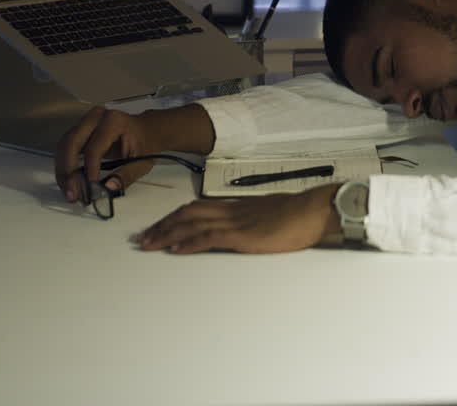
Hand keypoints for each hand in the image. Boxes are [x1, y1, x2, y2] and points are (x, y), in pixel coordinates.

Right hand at [54, 106, 158, 202]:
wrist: (146, 131)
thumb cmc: (146, 146)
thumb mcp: (143, 163)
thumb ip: (126, 175)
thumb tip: (107, 188)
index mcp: (114, 121)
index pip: (94, 148)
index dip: (89, 170)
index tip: (89, 190)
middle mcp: (95, 117)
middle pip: (71, 144)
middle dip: (67, 172)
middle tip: (72, 195)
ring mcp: (85, 121)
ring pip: (64, 146)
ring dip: (62, 171)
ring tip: (69, 192)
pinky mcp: (79, 129)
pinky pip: (65, 147)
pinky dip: (64, 166)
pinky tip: (68, 182)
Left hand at [135, 184, 340, 254]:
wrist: (313, 210)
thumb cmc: (299, 214)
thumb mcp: (271, 214)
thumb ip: (254, 219)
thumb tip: (247, 226)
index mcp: (237, 206)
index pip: (197, 208)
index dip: (174, 216)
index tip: (158, 225)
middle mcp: (230, 211)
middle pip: (187, 214)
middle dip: (162, 225)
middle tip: (142, 237)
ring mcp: (234, 222)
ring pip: (191, 224)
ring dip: (166, 234)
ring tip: (148, 244)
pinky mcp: (241, 236)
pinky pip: (208, 237)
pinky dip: (188, 242)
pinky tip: (174, 249)